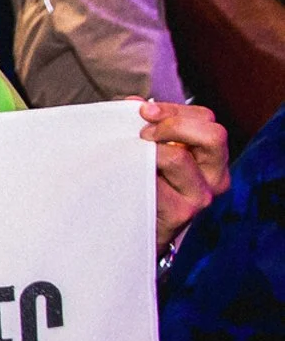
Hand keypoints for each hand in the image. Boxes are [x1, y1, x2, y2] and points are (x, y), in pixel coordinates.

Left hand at [138, 99, 228, 251]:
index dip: (174, 110)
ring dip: (149, 151)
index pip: (206, 119)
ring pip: (178, 157)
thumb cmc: (146, 189)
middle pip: (212, 135)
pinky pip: (154, 182)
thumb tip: (133, 104)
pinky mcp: (181, 213)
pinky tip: (124, 175)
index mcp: (213, 158)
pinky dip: (135, 172)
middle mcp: (216, 177)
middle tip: (143, 133)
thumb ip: (149, 126)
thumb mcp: (155, 155)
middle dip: (172, 125)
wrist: (137, 236)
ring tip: (132, 155)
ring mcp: (201, 197)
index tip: (143, 111)